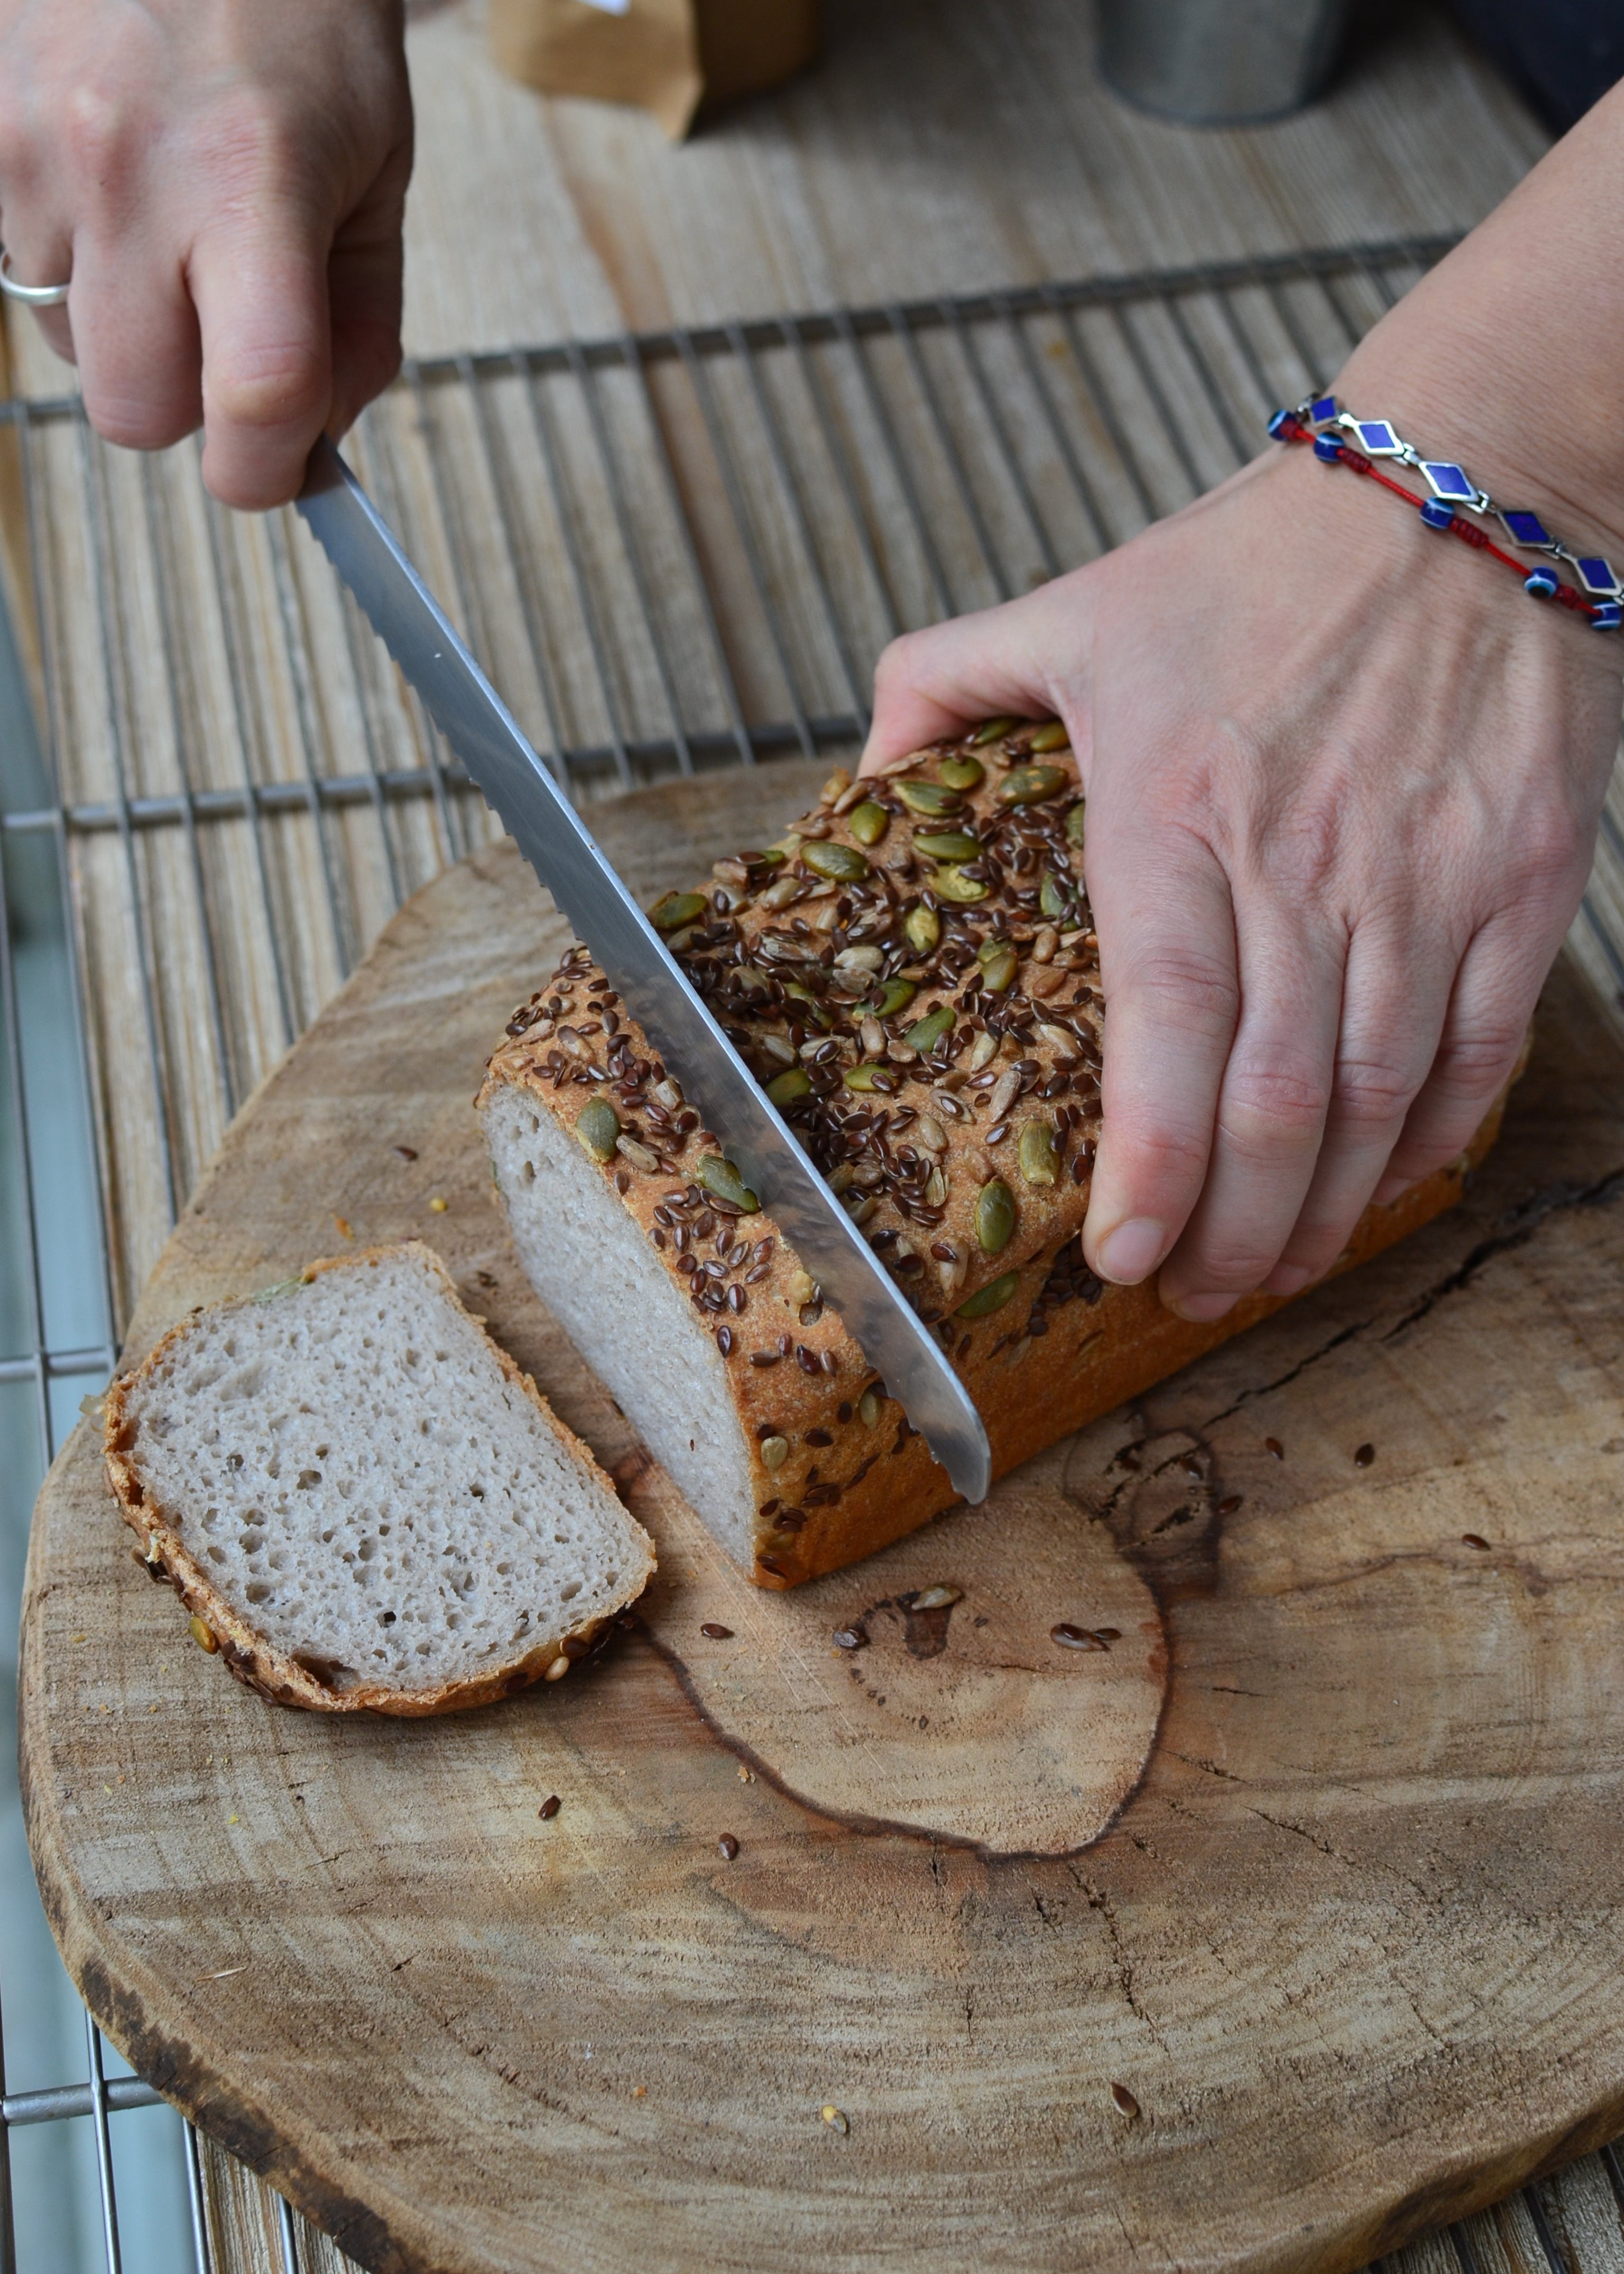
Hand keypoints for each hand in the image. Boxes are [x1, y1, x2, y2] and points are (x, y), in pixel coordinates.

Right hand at [0, 0, 411, 507]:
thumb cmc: (296, 20)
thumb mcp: (376, 171)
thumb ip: (361, 325)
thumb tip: (317, 441)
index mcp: (254, 185)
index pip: (255, 397)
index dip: (266, 471)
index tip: (279, 469)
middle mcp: (129, 174)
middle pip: (134, 412)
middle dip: (182, 405)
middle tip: (220, 332)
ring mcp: (31, 152)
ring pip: (67, 347)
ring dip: (120, 324)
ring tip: (164, 219)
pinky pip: (16, 266)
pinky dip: (70, 256)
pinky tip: (112, 181)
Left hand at [859, 443, 1623, 1319]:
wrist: (1469, 488)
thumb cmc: (1258, 559)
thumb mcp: (1072, 607)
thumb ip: (944, 684)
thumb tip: (860, 776)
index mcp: (1177, 807)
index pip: (1166, 1026)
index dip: (1146, 1164)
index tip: (1115, 1255)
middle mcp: (1305, 860)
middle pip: (1274, 1101)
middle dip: (1226, 1229)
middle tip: (1184, 1294)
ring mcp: (1426, 879)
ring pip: (1377, 1100)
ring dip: (1320, 1213)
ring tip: (1267, 1271)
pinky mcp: (1519, 883)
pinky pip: (1479, 1051)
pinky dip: (1429, 1142)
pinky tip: (1378, 1191)